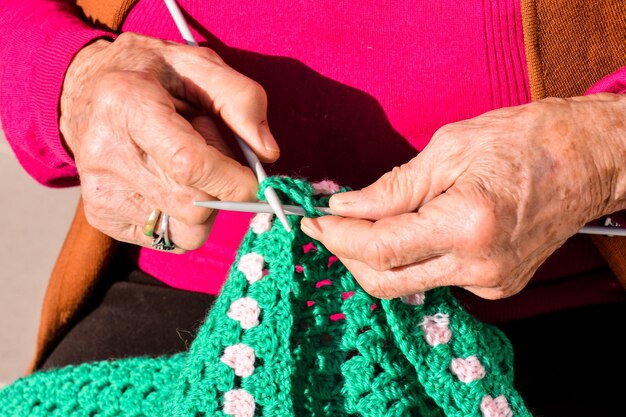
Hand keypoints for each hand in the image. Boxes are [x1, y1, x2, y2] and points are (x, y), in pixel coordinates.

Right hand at [60, 32, 278, 251]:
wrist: (85, 87)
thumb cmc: (152, 74)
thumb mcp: (199, 65)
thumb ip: (242, 100)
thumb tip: (268, 154)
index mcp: (127, 103)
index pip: (189, 165)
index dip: (232, 182)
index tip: (253, 182)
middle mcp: (104, 151)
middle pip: (192, 205)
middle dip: (220, 188)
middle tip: (207, 153)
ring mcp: (99, 189)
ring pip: (184, 229)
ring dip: (204, 203)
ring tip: (183, 165)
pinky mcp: (101, 214)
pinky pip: (168, 237)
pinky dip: (183, 216)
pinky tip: (166, 181)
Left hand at [302, 94, 625, 298]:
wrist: (586, 159)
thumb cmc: (524, 140)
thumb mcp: (448, 148)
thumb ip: (392, 187)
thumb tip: (347, 205)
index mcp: (467, 225)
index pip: (380, 247)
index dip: (337, 236)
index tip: (314, 221)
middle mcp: (480, 266)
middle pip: (386, 280)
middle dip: (347, 254)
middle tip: (328, 226)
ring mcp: (491, 283)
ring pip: (408, 284)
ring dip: (375, 258)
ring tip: (360, 226)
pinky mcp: (497, 286)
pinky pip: (436, 279)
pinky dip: (410, 259)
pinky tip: (405, 233)